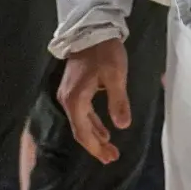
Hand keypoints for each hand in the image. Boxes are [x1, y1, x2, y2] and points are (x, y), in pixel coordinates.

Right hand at [58, 39, 131, 164]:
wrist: (91, 31)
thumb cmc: (105, 52)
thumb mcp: (116, 76)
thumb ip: (118, 101)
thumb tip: (122, 126)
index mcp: (75, 100)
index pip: (83, 131)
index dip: (95, 147)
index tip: (109, 158)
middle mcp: (67, 100)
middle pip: (80, 130)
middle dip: (95, 146)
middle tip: (111, 158)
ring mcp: (69, 94)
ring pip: (81, 122)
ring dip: (95, 136)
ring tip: (109, 148)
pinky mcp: (74, 89)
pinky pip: (82, 113)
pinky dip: (92, 123)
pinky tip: (103, 130)